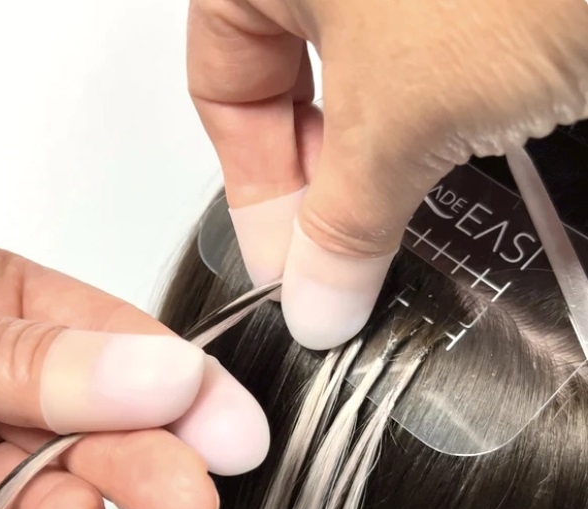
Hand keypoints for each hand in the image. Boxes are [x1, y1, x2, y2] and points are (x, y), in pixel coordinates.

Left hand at [0, 245, 266, 508]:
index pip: (122, 340)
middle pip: (98, 418)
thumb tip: (173, 374)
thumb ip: (45, 359)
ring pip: (53, 485)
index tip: (237, 434)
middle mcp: (5, 369)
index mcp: (7, 299)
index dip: (185, 388)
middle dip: (142, 463)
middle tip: (188, 503)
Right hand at [187, 0, 587, 349]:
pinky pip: (412, 70)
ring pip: (353, 83)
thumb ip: (343, 222)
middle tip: (338, 257)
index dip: (251, 188)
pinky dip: (420, 131)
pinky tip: (437, 175)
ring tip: (388, 228)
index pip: (222, 85)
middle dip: (311, 181)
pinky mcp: (454, 5)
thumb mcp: (400, 115)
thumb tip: (312, 311)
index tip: (286, 268)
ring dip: (367, 165)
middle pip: (284, 85)